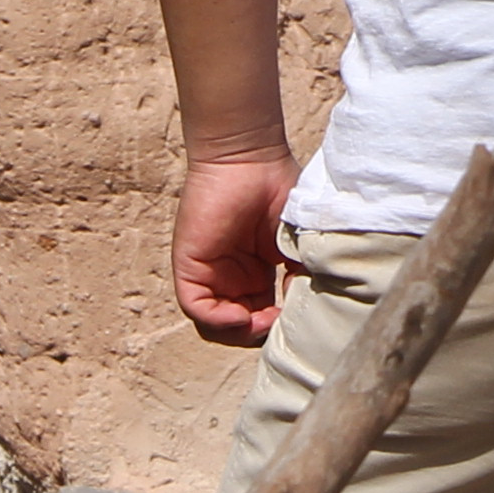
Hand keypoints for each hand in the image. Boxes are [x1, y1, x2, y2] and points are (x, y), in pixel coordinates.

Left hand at [172, 142, 296, 344]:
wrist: (250, 157)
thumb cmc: (279, 189)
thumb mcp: (299, 242)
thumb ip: (301, 276)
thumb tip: (303, 308)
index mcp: (257, 275)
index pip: (265, 319)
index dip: (282, 327)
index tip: (303, 319)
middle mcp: (232, 279)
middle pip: (242, 328)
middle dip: (264, 334)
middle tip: (285, 324)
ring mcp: (210, 275)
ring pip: (217, 326)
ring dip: (242, 333)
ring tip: (266, 322)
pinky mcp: (190, 267)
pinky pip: (198, 309)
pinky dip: (220, 322)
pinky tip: (243, 317)